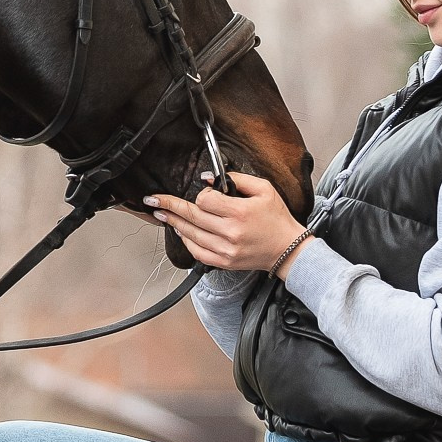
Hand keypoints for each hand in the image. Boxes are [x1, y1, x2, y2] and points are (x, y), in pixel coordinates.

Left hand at [148, 172, 308, 275]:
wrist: (288, 249)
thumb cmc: (277, 219)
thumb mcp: (264, 189)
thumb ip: (236, 179)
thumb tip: (209, 179)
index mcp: (239, 213)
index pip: (205, 200)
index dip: (201, 194)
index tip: (205, 193)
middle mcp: (230, 233)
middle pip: (191, 217)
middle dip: (169, 206)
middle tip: (153, 200)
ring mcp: (226, 250)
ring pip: (190, 235)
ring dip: (173, 223)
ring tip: (161, 214)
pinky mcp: (224, 262)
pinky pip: (197, 252)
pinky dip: (186, 241)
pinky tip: (180, 231)